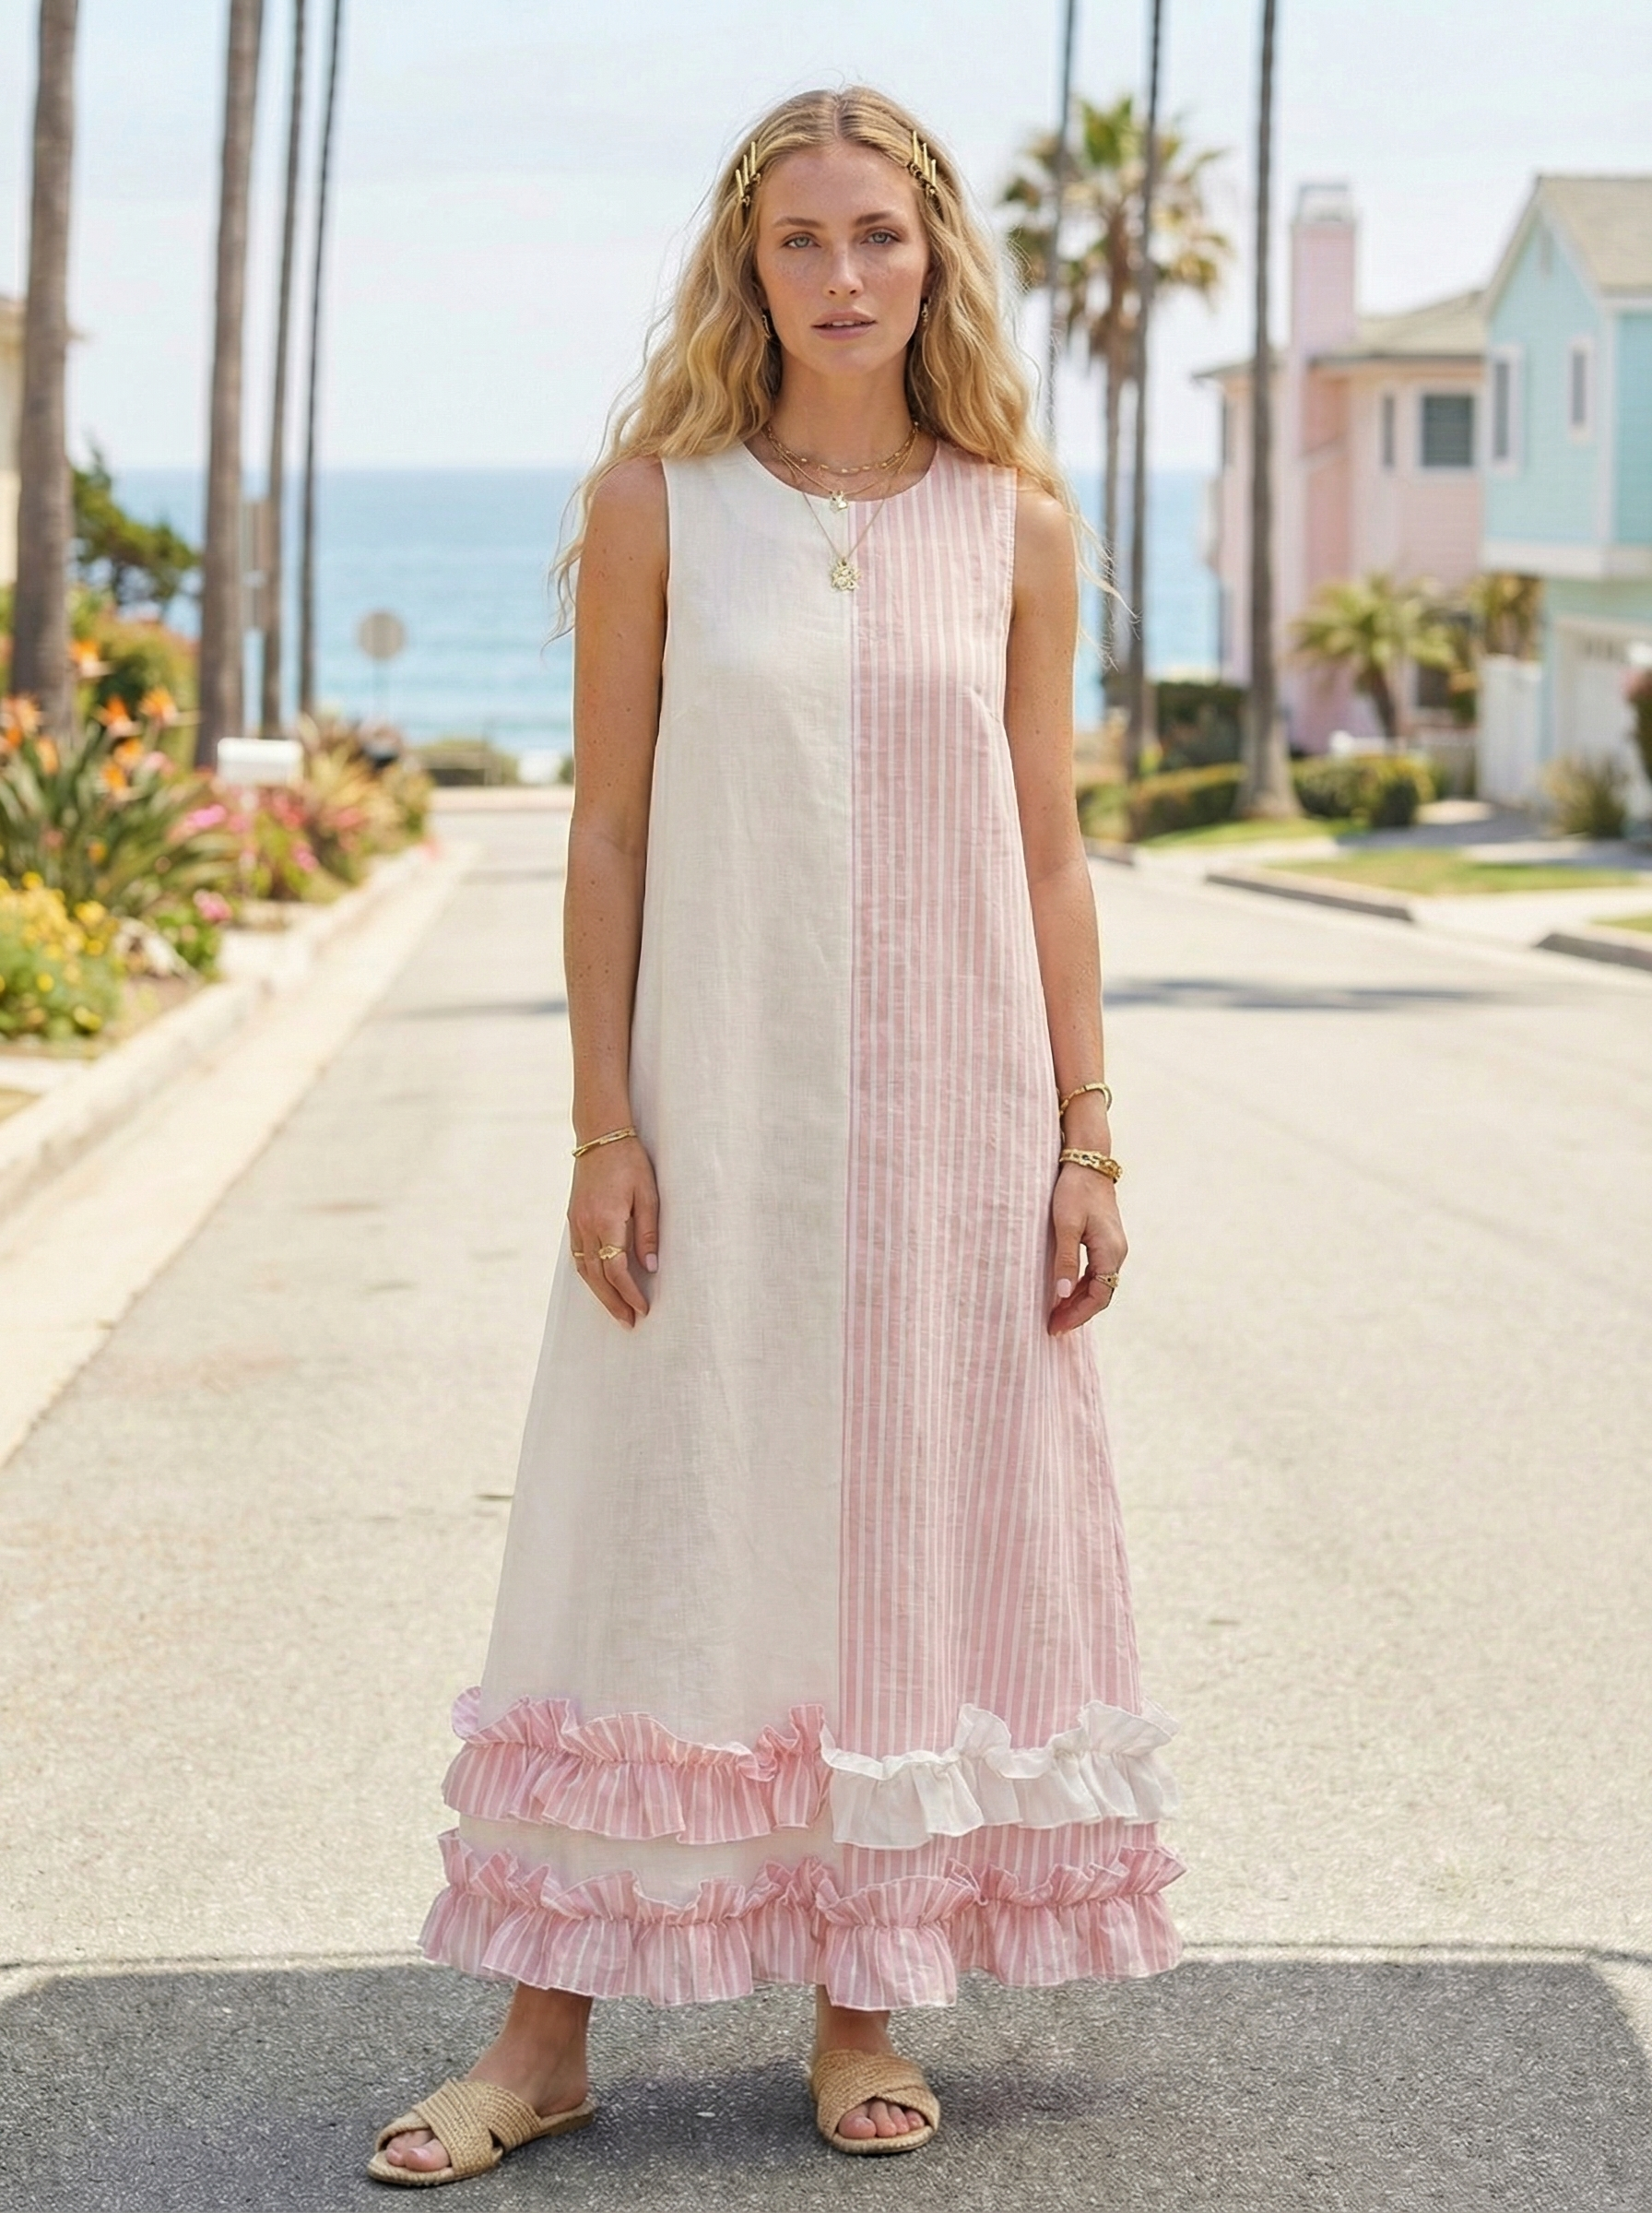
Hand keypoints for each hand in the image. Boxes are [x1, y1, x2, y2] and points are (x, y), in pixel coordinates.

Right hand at [568, 1136, 658, 1328]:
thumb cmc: (630, 1161)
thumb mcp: (648, 1194)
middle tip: (628, 1323)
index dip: (630, 1293)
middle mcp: (586, 1226)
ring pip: (583, 1269)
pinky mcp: (572, 1218)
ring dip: (599, 1293)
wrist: (600, 1136)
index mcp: (607, 1220)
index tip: (643, 1308)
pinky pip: (577, 1256)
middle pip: (597, 1277)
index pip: (617, 1269)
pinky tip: (598, 1283)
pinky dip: (587, 1275)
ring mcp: (576, 1223)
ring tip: (615, 1310)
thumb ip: (648, 1232)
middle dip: (613, 1303)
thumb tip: (651, 1266)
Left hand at [1048, 1165, 1125, 1334]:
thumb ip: (1065, 1260)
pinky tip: (1064, 1292)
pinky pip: (1096, 1273)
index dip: (1077, 1315)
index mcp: (1110, 1252)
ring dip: (1078, 1301)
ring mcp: (1113, 1247)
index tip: (1056, 1326)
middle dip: (1077, 1313)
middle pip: (1100, 1295)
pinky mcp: (1105, 1241)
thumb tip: (1061, 1294)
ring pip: (1098, 1285)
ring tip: (1055, 1314)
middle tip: (1052, 1326)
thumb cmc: (1074, 1191)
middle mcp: (1117, 1253)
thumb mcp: (1065, 1225)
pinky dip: (1080, 1286)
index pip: (1099, 1296)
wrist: (1088, 1163)